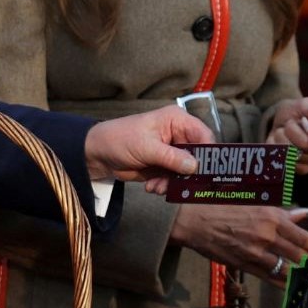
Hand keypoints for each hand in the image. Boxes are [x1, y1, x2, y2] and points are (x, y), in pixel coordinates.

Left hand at [85, 105, 212, 191]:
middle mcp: (178, 135)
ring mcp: (172, 152)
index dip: (209, 152)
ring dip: (174, 183)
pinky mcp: (164, 166)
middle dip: (188, 173)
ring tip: (158, 187)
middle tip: (181, 185)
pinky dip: (166, 185)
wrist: (98, 154)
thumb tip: (195, 166)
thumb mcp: (146, 147)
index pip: (203, 135)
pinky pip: (175, 179)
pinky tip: (152, 187)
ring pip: (187, 171)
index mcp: (177, 121)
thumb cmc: (120, 139)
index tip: (207, 171)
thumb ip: (172, 157)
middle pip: (198, 156)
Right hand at [169, 203, 307, 284]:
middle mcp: (266, 234)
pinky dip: (281, 282)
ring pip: (285, 268)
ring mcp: (255, 251)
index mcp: (271, 216)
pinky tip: (290, 286)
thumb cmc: (223, 205)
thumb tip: (305, 212)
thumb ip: (283, 212)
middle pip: (298, 255)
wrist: (194, 219)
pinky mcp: (244, 264)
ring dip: (300, 276)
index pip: (303, 236)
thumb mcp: (255, 203)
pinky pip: (268, 277)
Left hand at [265, 97, 307, 172]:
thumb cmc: (297, 113)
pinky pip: (285, 160)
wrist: (281, 123)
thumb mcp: (304, 105)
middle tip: (291, 122)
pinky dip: (278, 147)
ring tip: (285, 130)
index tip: (304, 121)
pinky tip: (281, 141)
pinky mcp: (297, 169)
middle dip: (294, 130)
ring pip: (293, 153)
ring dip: (283, 137)